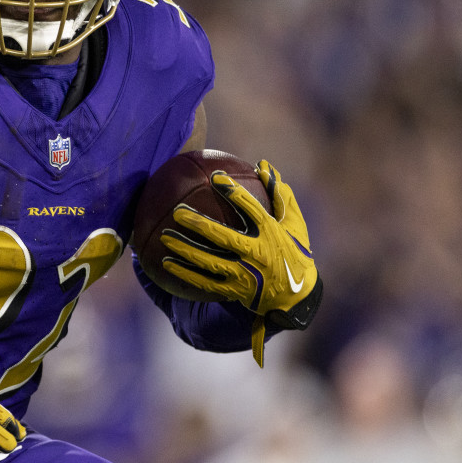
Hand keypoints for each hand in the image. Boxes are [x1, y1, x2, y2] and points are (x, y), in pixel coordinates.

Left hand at [160, 159, 320, 365]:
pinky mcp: (234, 291)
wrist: (298, 297)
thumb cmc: (295, 252)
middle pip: (223, 237)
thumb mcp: (295, 223)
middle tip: (177, 211)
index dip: (233, 192)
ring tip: (164, 237)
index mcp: (271, 233)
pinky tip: (166, 264)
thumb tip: (262, 165)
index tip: (215, 176)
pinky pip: (205, 283)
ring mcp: (244, 275)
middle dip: (199, 224)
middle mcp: (256, 254)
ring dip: (185, 249)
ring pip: (209, 261)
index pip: (251, 209)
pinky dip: (185, 274)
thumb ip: (280, 194)